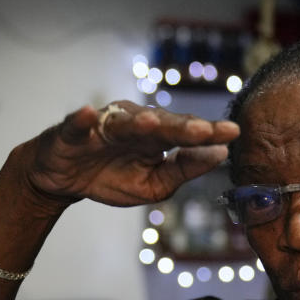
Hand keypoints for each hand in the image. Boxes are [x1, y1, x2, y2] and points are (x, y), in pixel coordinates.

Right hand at [15, 100, 239, 208]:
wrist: (65, 180)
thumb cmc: (113, 178)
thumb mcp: (155, 184)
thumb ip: (185, 169)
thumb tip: (220, 155)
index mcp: (157, 138)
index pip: (187, 134)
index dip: (209, 133)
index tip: (234, 132)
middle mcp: (134, 125)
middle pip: (161, 125)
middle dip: (181, 127)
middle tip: (204, 130)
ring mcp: (103, 126)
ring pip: (123, 123)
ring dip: (138, 123)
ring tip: (154, 124)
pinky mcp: (72, 132)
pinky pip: (77, 125)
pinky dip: (81, 120)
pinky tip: (87, 115)